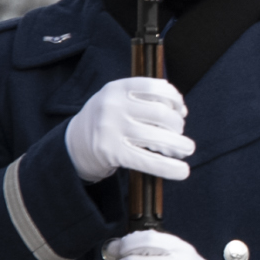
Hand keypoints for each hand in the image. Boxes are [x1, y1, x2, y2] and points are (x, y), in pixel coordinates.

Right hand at [66, 76, 192, 183]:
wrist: (73, 144)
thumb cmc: (107, 120)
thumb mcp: (117, 99)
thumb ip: (145, 99)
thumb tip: (181, 112)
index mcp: (116, 88)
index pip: (155, 88)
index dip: (175, 99)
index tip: (181, 110)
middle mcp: (112, 106)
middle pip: (161, 113)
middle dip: (177, 124)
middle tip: (180, 133)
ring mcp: (111, 129)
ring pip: (158, 136)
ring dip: (179, 144)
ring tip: (187, 148)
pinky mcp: (111, 152)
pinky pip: (148, 161)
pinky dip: (170, 167)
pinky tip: (183, 171)